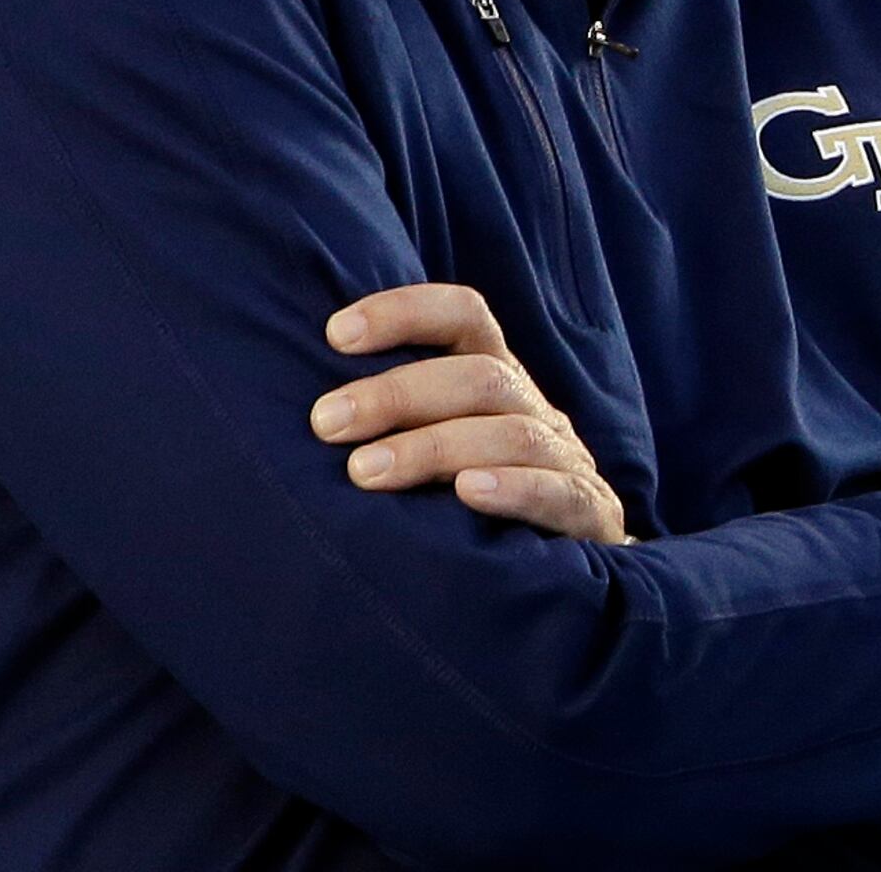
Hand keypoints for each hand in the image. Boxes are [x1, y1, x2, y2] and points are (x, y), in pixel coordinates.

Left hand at [310, 283, 628, 544]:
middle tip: (325, 423)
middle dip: (398, 393)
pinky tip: (468, 494)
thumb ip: (385, 424)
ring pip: (512, 433)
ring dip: (434, 447)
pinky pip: (560, 493)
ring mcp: (566, 461)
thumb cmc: (466, 504)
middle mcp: (533, 409)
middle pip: (479, 377)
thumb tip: (290, 410)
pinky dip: (514, 488)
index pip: (463, 316)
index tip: (336, 334)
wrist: (565, 569)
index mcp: (494, 380)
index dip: (404, 312)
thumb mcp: (433, 450)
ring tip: (366, 472)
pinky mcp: (590, 515)